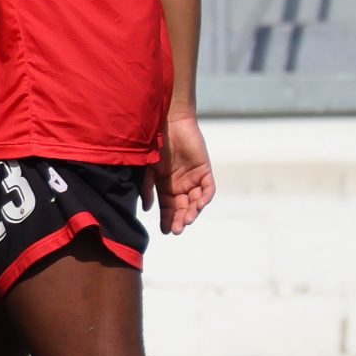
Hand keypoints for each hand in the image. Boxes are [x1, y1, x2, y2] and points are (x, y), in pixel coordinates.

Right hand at [152, 113, 214, 235]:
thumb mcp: (147, 170)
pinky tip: (198, 205)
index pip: (168, 208)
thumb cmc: (154, 145)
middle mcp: (180, 185)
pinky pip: (208, 189)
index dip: (167, 220)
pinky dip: (205, 198)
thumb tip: (148, 209)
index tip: (165, 231)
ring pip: (196, 201)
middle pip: (183, 208)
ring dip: (193, 212)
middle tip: (177, 230)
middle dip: (180, 220)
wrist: (168, 124)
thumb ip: (148, 189)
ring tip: (187, 220)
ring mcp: (193, 178)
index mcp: (165, 186)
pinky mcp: (205, 170)